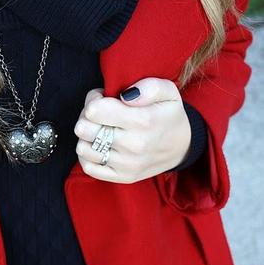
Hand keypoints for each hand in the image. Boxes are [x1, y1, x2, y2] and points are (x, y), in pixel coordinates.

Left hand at [74, 78, 190, 183]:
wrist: (182, 147)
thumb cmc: (168, 115)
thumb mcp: (168, 92)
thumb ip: (149, 86)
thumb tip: (125, 95)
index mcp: (143, 121)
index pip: (94, 110)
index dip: (94, 99)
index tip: (103, 99)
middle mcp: (133, 145)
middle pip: (84, 128)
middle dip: (86, 116)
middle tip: (98, 113)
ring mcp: (126, 165)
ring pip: (82, 148)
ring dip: (85, 135)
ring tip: (99, 129)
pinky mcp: (122, 177)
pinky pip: (88, 167)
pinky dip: (87, 155)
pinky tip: (98, 145)